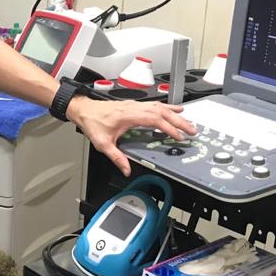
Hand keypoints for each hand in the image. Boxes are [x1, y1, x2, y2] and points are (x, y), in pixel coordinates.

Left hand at [66, 97, 196, 176]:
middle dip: (179, 121)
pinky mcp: (133, 105)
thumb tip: (126, 169)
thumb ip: (116, 157)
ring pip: (160, 107)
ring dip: (175, 114)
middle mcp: (134, 108)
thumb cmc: (92, 122)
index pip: (155, 120)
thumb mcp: (103, 144)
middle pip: (162, 112)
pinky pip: (154, 105)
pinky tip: (172, 110)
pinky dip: (166, 108)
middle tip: (192, 129)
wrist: (84, 109)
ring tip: (187, 120)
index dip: (169, 128)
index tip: (179, 137)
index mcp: (129, 116)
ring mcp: (135, 105)